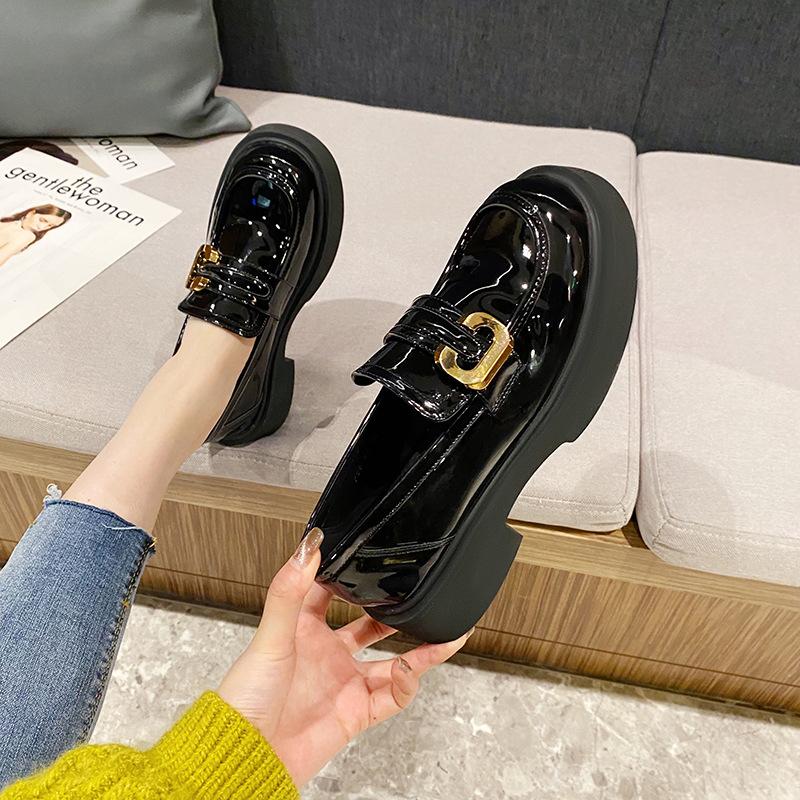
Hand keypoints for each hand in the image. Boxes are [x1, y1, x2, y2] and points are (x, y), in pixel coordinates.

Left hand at [217, 529, 471, 786]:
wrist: (248, 756)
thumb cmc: (245, 699)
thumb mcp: (271, 635)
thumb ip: (289, 591)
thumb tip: (307, 547)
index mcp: (302, 630)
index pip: (329, 593)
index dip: (348, 575)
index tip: (370, 555)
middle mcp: (326, 655)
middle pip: (370, 626)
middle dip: (394, 612)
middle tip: (418, 595)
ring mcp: (343, 683)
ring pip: (392, 662)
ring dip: (419, 650)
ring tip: (444, 633)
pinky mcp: (355, 712)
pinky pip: (392, 697)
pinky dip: (407, 685)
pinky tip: (412, 670)